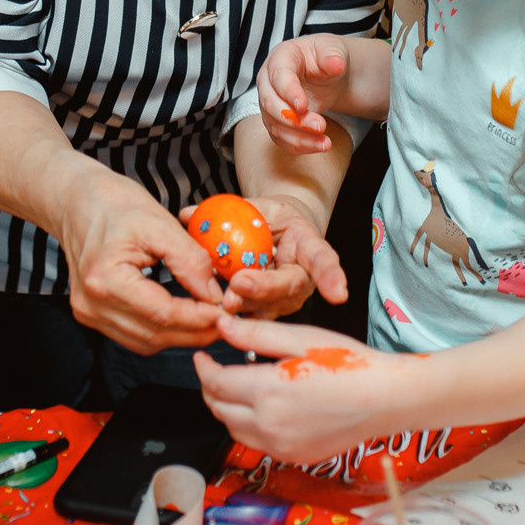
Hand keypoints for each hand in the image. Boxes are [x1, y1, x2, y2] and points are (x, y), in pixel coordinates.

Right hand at [59, 168, 222, 354]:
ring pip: (145, 342)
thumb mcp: (160, 223)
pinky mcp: (91, 314)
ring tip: (208, 318)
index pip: (162, 314)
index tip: (226, 312)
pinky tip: (182, 317)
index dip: (199, 317)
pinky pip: (133, 335)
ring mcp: (88, 312)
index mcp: (105, 279)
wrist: (77, 200)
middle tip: (226, 320)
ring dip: (180, 336)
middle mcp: (91, 303)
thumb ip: (190, 260)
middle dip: (195, 332)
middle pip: (154, 335)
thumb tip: (215, 295)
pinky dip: (161, 331)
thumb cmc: (114, 204)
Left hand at [185, 191, 346, 320]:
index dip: (331, 277)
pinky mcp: (267, 313)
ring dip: (244, 306)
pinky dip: (232, 316)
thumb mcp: (256, 207)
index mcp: (308, 246)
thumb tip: (187, 214)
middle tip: (239, 284)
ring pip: (268, 308)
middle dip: (263, 289)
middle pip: (288, 288)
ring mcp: (285, 300)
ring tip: (223, 302)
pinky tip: (215, 313)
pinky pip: (251, 317)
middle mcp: (302, 279)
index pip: (323, 259)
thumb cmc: (271, 220)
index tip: (337, 294)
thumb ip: (227, 211)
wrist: (276, 236)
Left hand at [194, 315, 423, 463]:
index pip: (217, 383)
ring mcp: (281, 447)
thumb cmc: (348, 363)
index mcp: (268, 392)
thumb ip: (255, 335)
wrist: (385, 398)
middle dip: (210, 389)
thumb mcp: (300, 338)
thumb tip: (222, 327)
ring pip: (234, 430)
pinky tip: (263, 409)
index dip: (203, 368)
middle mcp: (270, 425)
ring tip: (237, 388)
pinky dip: (249, 426)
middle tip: (215, 371)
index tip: (203, 357)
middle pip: (219, 409)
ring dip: (227, 409)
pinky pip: (257, 443)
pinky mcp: (293, 457)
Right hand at [257, 35, 356, 154]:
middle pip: (270, 103)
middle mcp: (268, 81)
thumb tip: (337, 64)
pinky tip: (319, 146)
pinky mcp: (275, 121)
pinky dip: (298, 146)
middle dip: (293, 119)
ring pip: (274, 125)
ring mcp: (269, 103)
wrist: (325, 72)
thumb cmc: (325, 56)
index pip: (278, 76)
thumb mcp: (333, 50)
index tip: (304, 106)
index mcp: (280, 58)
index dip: (289, 92)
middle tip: (320, 125)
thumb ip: (332, 56)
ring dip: (298, 138)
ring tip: (325, 143)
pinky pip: (280, 138)